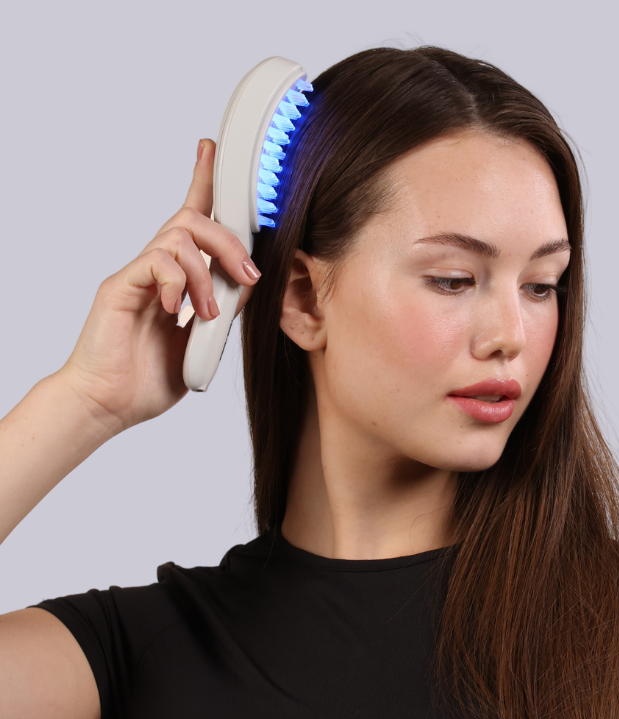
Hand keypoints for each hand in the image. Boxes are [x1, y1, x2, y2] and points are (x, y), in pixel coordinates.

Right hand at [58, 140, 260, 435]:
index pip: (192, 220)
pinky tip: (175, 311)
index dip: (203, 183)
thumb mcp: (201, 343)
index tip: (212, 151)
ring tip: (206, 314)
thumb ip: (223, 311)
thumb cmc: (148, 379)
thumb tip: (250, 283)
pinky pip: (156, 263)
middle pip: (192, 221)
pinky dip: (176, 283)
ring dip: (206, 275)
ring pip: (178, 239)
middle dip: (229, 242)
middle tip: (247, 276)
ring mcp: (137, 276)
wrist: (107, 405)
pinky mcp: (120, 287)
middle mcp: (155, 270)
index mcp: (175, 279)